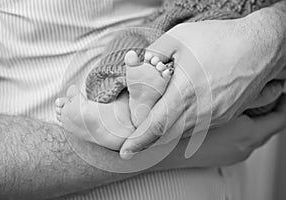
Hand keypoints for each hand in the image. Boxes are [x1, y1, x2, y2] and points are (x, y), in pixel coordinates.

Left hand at [120, 16, 285, 157]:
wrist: (260, 48)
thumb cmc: (220, 40)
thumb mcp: (179, 38)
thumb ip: (153, 54)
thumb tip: (138, 64)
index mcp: (184, 94)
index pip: (155, 126)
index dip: (138, 141)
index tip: (124, 152)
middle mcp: (200, 112)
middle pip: (166, 135)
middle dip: (148, 138)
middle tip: (135, 137)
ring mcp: (213, 117)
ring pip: (181, 133)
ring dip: (165, 132)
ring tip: (155, 121)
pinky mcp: (223, 116)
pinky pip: (196, 127)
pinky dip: (181, 126)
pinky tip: (178, 113)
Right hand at [152, 95, 285, 169]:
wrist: (166, 150)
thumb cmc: (188, 128)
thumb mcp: (221, 104)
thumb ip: (248, 94)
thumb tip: (269, 86)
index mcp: (249, 134)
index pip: (280, 119)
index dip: (283, 102)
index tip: (281, 91)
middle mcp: (245, 147)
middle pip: (268, 127)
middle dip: (269, 110)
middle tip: (262, 94)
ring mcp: (235, 154)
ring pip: (254, 134)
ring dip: (254, 120)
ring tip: (242, 105)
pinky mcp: (225, 157)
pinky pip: (241, 141)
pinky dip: (241, 129)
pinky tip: (226, 120)